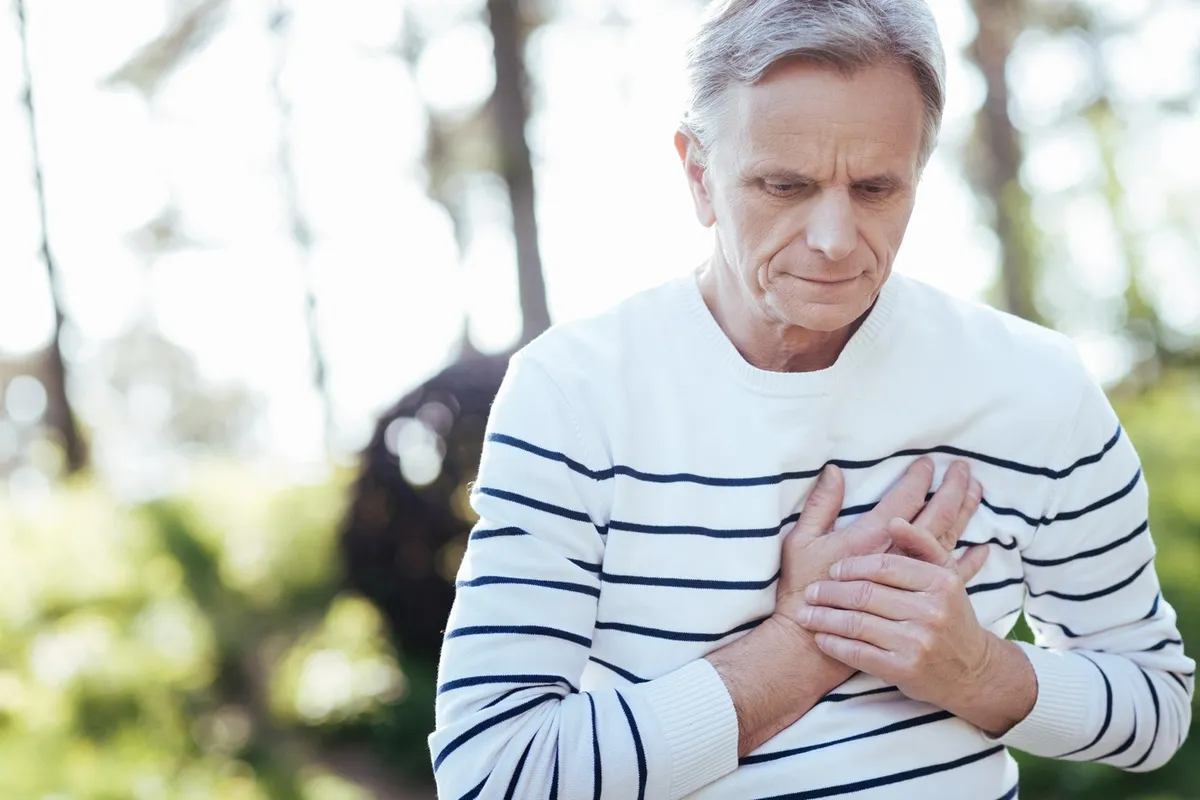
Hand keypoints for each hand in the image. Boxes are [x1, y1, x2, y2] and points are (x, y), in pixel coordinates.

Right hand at [773, 457, 980, 634]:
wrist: (810, 646)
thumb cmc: (800, 592)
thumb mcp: (801, 544)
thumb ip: (820, 507)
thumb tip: (833, 471)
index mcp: (871, 538)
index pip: (903, 501)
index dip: (916, 480)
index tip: (927, 463)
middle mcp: (898, 556)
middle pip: (935, 516)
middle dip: (949, 490)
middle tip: (962, 468)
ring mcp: (912, 581)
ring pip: (947, 538)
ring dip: (964, 513)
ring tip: (976, 489)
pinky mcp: (917, 601)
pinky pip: (952, 577)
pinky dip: (969, 560)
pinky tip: (981, 548)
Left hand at [797, 517, 992, 708]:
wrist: (971, 671)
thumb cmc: (949, 614)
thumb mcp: (946, 575)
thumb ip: (921, 544)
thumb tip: (893, 521)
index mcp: (940, 581)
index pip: (883, 565)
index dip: (852, 566)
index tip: (833, 569)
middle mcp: (932, 611)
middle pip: (865, 594)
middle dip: (830, 592)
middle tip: (811, 591)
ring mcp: (918, 642)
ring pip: (857, 623)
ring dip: (824, 618)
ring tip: (805, 614)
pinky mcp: (905, 670)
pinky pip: (858, 653)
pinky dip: (834, 644)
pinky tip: (821, 638)